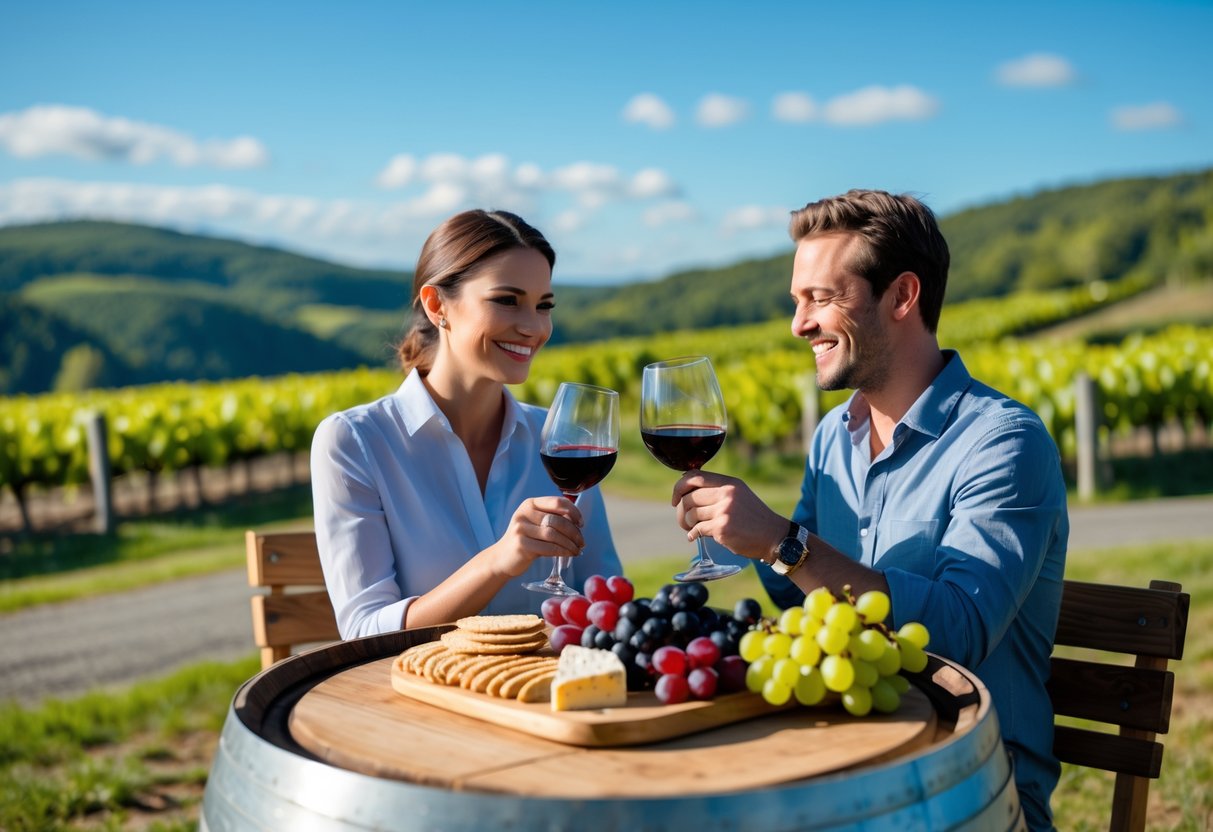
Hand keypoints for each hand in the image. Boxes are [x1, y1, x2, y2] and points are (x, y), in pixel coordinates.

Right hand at [490, 496, 584, 577]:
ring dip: (570, 544)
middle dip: (574, 532)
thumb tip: (577, 522)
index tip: (581, 523)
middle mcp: (524, 513)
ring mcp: (521, 529)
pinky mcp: (521, 545)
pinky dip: (563, 551)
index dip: (573, 512)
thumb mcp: (535, 523)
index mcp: (529, 504)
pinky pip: (549, 548)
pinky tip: (569, 554)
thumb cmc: (525, 539)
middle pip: (558, 520)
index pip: (557, 502)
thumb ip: (552, 518)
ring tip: (577, 550)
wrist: (502, 557)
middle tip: (581, 542)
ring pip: (554, 535)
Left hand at [671, 470, 786, 561]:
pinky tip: (695, 537)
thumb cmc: (754, 518)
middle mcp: (726, 494)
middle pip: (689, 497)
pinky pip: (698, 530)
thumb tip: (686, 491)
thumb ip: (717, 491)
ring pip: (691, 514)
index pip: (695, 476)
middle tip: (685, 521)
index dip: (679, 487)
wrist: (774, 537)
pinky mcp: (722, 528)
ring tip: (693, 528)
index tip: (676, 498)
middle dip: (682, 510)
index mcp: (729, 483)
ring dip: (688, 524)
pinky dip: (693, 535)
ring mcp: (724, 511)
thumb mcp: (739, 495)